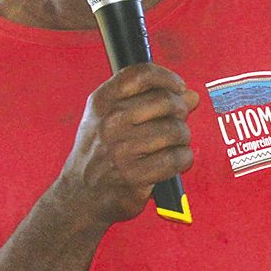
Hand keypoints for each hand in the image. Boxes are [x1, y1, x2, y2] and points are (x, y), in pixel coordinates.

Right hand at [55, 63, 199, 228]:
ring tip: (173, 143)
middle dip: (180, 111)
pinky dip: (183, 159)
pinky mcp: (135, 175)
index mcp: (102, 102)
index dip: (168, 78)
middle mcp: (110, 122)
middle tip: (176, 121)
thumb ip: (150, 101)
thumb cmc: (101, 153)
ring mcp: (121, 150)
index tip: (178, 87)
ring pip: (176, 130)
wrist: (80, 195)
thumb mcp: (112, 118)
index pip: (142, 74)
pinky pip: (177, 158)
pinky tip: (175, 160)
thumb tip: (190, 95)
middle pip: (166, 101)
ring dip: (182, 137)